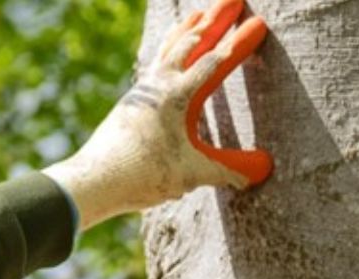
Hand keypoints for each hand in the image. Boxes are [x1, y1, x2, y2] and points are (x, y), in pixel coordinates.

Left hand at [42, 0, 272, 229]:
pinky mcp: (132, 101)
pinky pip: (156, 65)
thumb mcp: (192, 173)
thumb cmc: (142, 174)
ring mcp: (143, 90)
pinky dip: (168, 50)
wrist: (94, 179)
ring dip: (187, 30)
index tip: (258, 24)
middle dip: (215, 20)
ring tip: (198, 14)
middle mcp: (158, 84)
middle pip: (192, 41)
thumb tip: (264, 170)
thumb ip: (228, 169)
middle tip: (233, 0)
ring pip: (169, 48)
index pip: (215, 62)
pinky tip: (169, 55)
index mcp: (176, 94)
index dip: (239, 42)